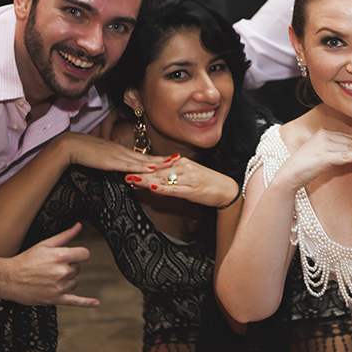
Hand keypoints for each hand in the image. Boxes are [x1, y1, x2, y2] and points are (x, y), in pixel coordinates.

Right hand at [0, 222, 98, 307]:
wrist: (8, 278)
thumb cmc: (25, 260)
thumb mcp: (44, 244)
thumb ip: (64, 235)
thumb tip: (79, 226)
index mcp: (60, 256)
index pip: (84, 254)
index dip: (78, 254)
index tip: (71, 256)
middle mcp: (62, 272)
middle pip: (78, 269)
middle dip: (68, 267)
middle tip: (51, 268)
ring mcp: (59, 287)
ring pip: (74, 282)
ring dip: (66, 280)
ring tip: (49, 278)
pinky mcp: (56, 299)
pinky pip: (76, 301)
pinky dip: (86, 303)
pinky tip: (96, 303)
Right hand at [55, 132, 169, 173]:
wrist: (72, 146)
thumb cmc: (85, 151)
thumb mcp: (103, 157)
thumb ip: (113, 161)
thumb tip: (120, 166)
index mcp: (122, 151)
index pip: (143, 155)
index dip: (157, 157)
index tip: (170, 158)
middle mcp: (123, 152)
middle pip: (147, 157)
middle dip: (163, 159)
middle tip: (179, 159)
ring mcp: (118, 156)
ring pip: (142, 161)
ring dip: (157, 163)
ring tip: (171, 164)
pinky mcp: (112, 161)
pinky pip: (129, 166)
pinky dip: (141, 168)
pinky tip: (151, 169)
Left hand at [126, 157, 240, 208]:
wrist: (227, 189)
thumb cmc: (208, 184)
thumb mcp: (189, 177)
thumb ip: (172, 177)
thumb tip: (155, 181)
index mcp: (182, 162)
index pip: (159, 166)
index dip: (143, 169)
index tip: (130, 170)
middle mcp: (184, 167)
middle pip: (158, 171)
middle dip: (140, 174)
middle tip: (125, 175)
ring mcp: (188, 178)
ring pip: (163, 179)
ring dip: (146, 180)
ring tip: (132, 181)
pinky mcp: (192, 189)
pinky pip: (174, 189)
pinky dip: (162, 188)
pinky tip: (152, 187)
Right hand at [277, 129, 351, 190]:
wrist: (288, 175)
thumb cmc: (304, 167)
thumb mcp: (320, 154)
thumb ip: (333, 150)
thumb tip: (349, 152)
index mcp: (323, 134)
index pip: (347, 138)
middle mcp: (323, 136)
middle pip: (350, 141)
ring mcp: (323, 146)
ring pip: (349, 147)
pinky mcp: (323, 156)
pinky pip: (343, 156)